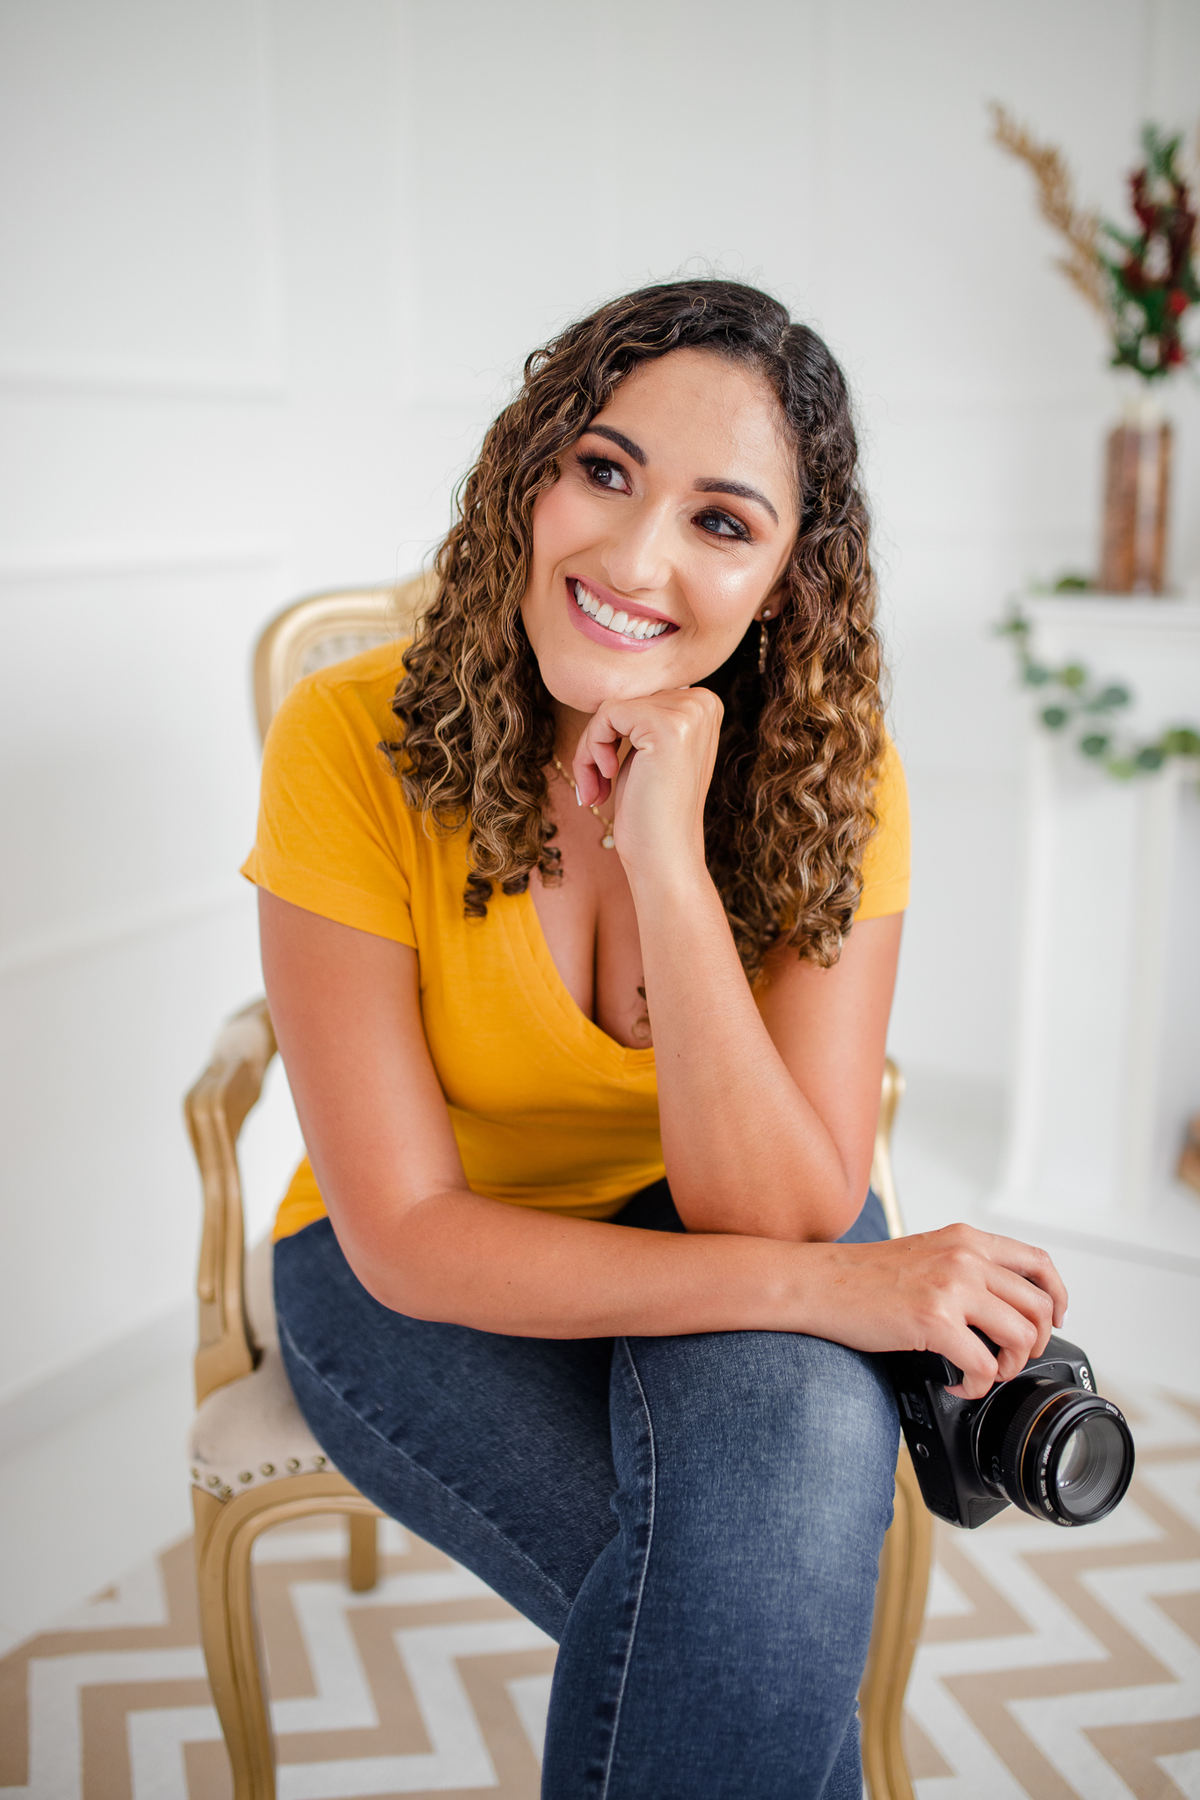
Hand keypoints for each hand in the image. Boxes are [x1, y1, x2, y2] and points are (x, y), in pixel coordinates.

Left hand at [571, 687, 722, 877]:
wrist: (664, 857)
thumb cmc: (649, 811)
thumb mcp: (647, 752)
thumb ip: (640, 717)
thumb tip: (616, 686)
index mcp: (704, 704)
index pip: (636, 697)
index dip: (612, 734)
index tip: (605, 772)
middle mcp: (703, 701)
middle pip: (622, 699)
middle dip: (598, 743)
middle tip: (596, 785)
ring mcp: (688, 711)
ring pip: (610, 708)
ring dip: (590, 750)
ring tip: (596, 787)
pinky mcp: (666, 724)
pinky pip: (604, 716)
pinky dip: (590, 750)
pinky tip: (604, 780)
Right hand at [805, 1222, 1067, 1400]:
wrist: (819, 1283)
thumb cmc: (863, 1276)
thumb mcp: (926, 1253)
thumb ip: (964, 1266)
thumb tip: (999, 1302)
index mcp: (966, 1240)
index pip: (1038, 1263)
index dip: (1057, 1297)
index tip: (1054, 1320)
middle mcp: (965, 1258)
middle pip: (1038, 1306)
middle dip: (1034, 1343)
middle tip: (1010, 1358)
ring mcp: (952, 1287)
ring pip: (1021, 1336)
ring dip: (1009, 1367)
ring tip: (984, 1372)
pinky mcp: (934, 1320)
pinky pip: (985, 1366)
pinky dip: (976, 1386)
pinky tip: (956, 1385)